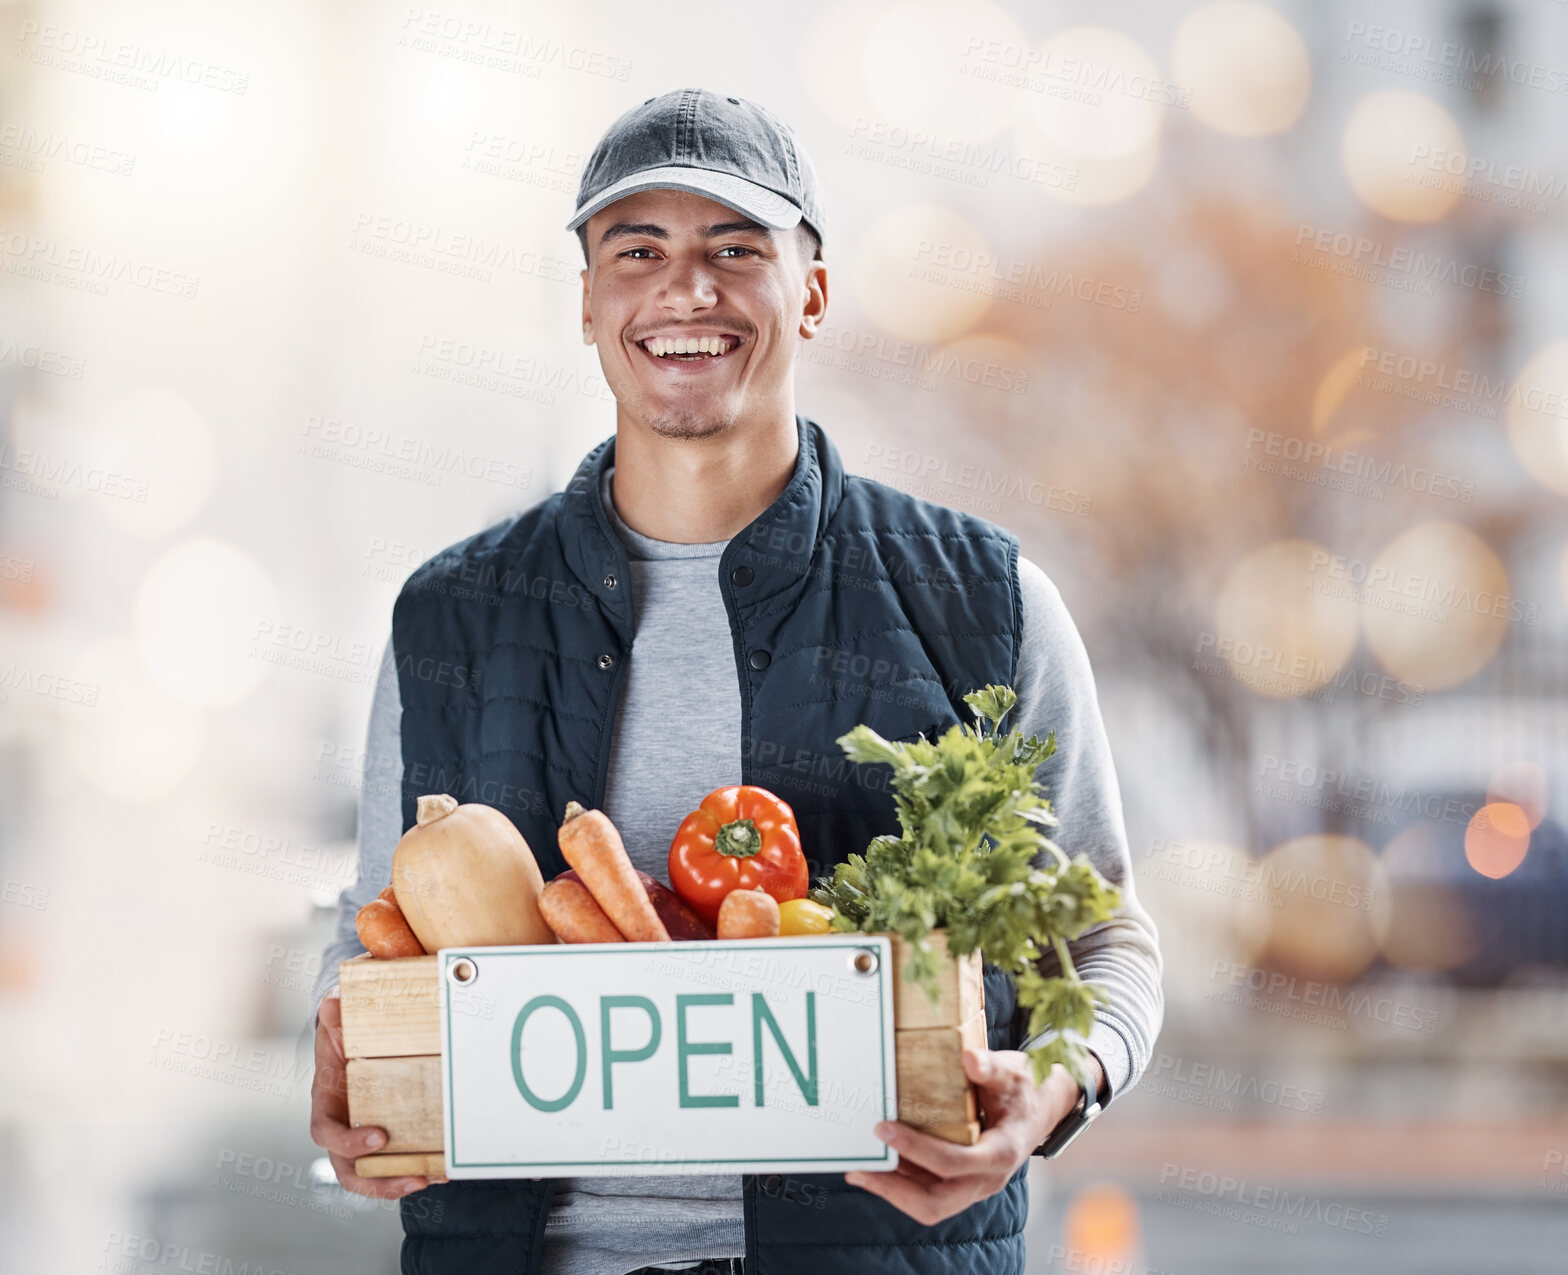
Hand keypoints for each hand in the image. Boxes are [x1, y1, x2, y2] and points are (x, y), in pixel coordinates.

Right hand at [309, 995, 445, 1197]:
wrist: (356, 1039)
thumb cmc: (345, 1035)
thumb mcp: (339, 1023)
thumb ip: (335, 1016)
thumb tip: (332, 1004)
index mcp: (326, 1102)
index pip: (326, 1133)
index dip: (348, 1142)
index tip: (379, 1137)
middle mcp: (341, 1126)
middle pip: (348, 1169)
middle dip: (378, 1181)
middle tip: (413, 1177)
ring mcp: (362, 1136)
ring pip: (371, 1175)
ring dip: (398, 1182)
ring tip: (431, 1177)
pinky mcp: (385, 1139)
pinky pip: (397, 1162)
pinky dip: (418, 1167)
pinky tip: (444, 1168)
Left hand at [843, 1047, 1101, 1224]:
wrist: (1042, 1109)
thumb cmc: (1024, 1088)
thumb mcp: (1012, 1071)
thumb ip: (990, 1066)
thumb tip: (968, 1058)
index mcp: (1000, 1153)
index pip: (953, 1162)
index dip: (916, 1148)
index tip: (883, 1128)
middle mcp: (987, 1179)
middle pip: (936, 1203)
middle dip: (894, 1189)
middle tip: (860, 1168)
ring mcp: (974, 1186)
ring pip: (930, 1205)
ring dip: (893, 1191)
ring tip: (858, 1170)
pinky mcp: (963, 1184)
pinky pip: (929, 1194)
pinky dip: (902, 1185)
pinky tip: (877, 1167)